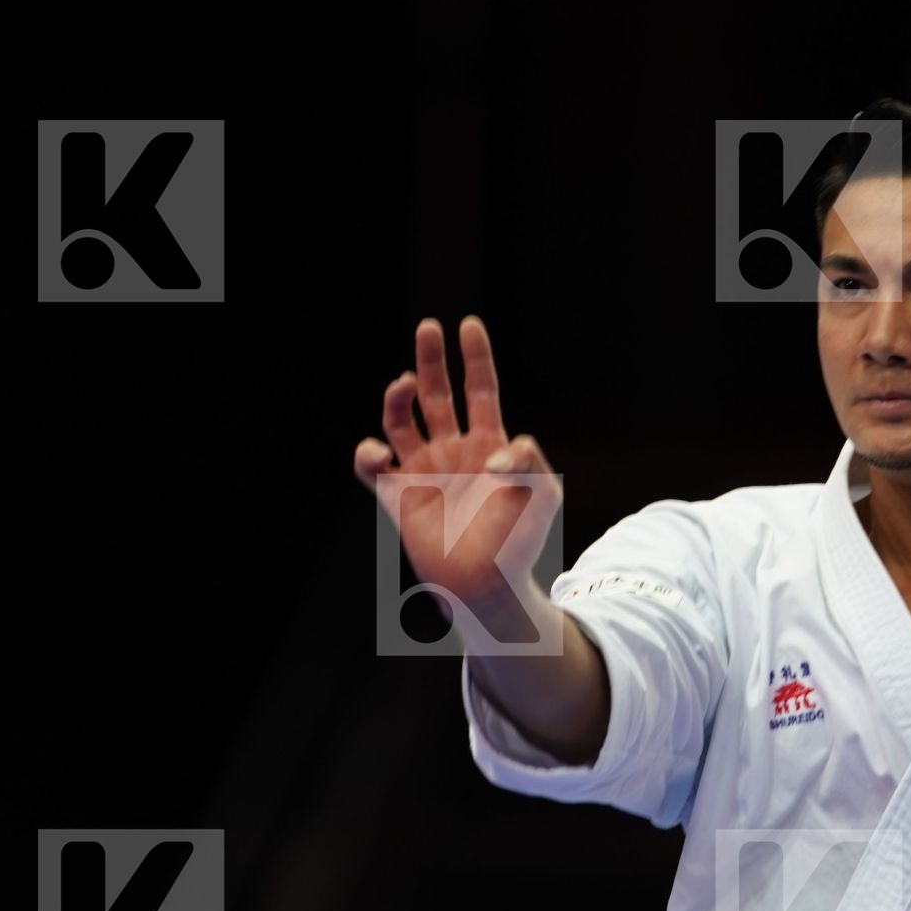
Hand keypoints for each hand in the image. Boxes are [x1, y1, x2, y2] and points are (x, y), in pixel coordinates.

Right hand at [354, 316, 559, 617]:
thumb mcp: (542, 497)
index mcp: (489, 445)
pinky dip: (368, 454)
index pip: (480, 390)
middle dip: (431, 360)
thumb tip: (505, 445)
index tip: (468, 325)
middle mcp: (453, 452)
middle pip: (438, 395)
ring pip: (401, 421)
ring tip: (404, 384)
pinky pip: (373, 468)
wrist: (488, 585)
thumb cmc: (520, 542)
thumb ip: (529, 463)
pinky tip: (378, 452)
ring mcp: (424, 472)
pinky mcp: (398, 498)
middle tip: (428, 327)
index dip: (475, 358)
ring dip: (397, 399)